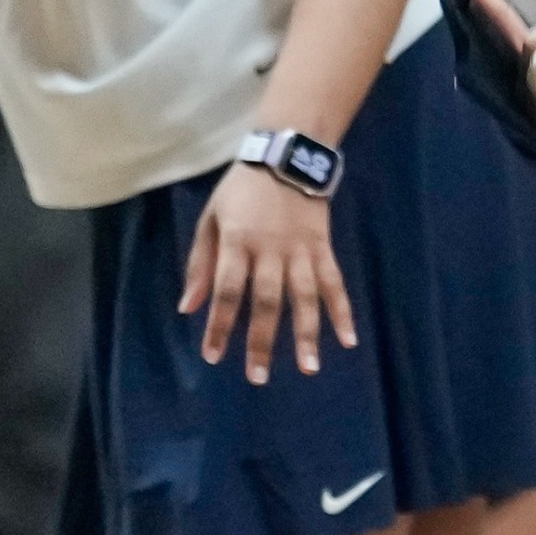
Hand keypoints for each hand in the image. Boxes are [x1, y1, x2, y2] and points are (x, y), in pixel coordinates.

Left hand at [178, 160, 354, 384]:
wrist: (285, 158)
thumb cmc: (240, 191)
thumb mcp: (210, 218)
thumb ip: (200, 263)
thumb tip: (188, 307)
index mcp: (237, 242)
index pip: (227, 290)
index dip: (219, 323)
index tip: (213, 354)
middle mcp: (270, 250)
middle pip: (266, 302)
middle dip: (261, 341)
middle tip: (257, 376)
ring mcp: (301, 251)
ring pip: (304, 298)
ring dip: (306, 335)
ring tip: (307, 368)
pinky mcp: (324, 249)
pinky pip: (335, 284)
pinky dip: (342, 312)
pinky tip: (347, 340)